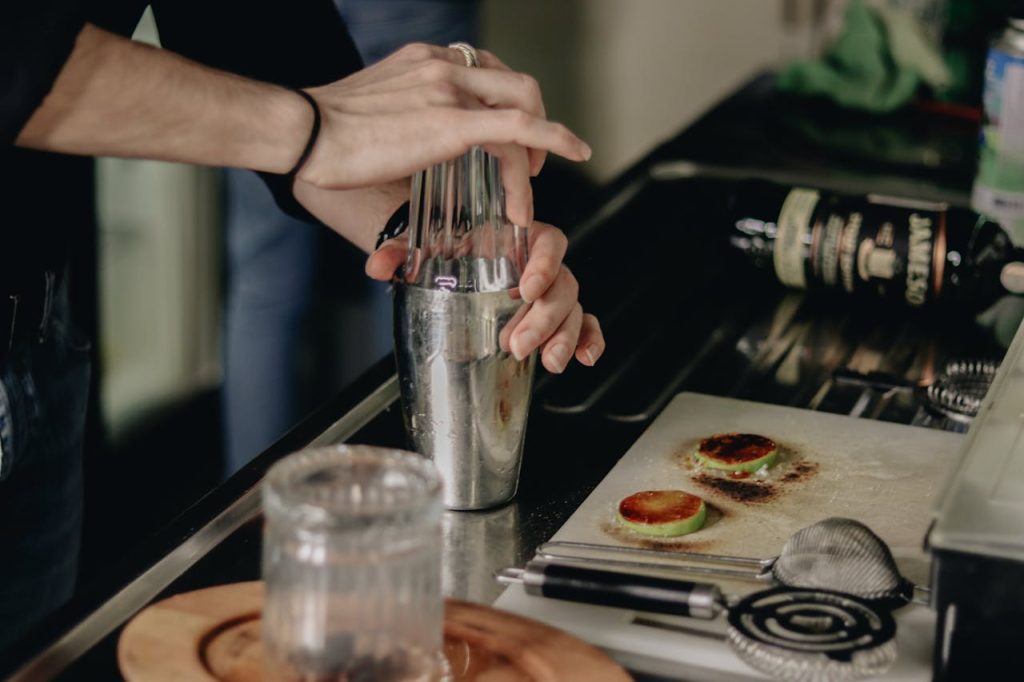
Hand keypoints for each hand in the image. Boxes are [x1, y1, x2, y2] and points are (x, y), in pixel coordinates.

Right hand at [297, 43, 590, 226]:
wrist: (303, 132)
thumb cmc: (322, 135)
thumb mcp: (372, 113)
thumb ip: (401, 121)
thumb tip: (404, 154)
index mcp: (425, 60)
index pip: (486, 70)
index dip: (508, 103)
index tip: (510, 137)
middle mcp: (443, 64)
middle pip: (514, 82)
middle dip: (534, 124)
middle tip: (529, 166)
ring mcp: (450, 88)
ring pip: (522, 107)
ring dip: (539, 149)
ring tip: (528, 193)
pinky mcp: (452, 123)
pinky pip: (520, 126)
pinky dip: (554, 140)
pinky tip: (576, 154)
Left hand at [367, 221, 603, 372]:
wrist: (446, 257)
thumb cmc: (444, 247)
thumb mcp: (421, 246)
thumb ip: (399, 253)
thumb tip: (378, 267)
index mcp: (517, 236)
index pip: (547, 242)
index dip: (543, 264)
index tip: (525, 288)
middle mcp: (538, 263)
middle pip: (563, 284)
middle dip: (544, 318)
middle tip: (517, 344)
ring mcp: (548, 291)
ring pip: (573, 308)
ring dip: (564, 336)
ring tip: (548, 362)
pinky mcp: (551, 316)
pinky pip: (582, 323)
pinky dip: (589, 339)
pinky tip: (584, 359)